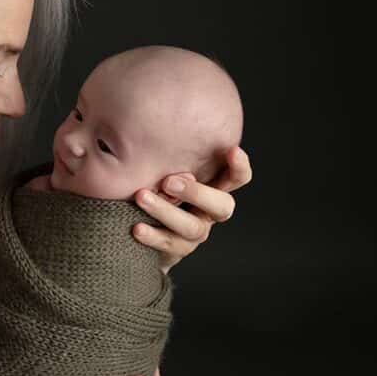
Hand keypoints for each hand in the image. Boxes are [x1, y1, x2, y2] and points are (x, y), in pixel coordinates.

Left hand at [132, 146, 252, 273]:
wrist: (136, 231)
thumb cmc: (151, 188)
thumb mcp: (158, 171)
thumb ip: (161, 157)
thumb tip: (142, 124)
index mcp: (211, 188)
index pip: (236, 178)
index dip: (239, 167)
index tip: (232, 150)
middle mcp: (208, 212)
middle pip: (222, 206)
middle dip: (197, 193)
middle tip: (168, 181)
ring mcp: (195, 233)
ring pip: (192, 227)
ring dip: (166, 212)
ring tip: (141, 198)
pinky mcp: (178, 251)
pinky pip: (170, 245)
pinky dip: (153, 235)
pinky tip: (136, 227)